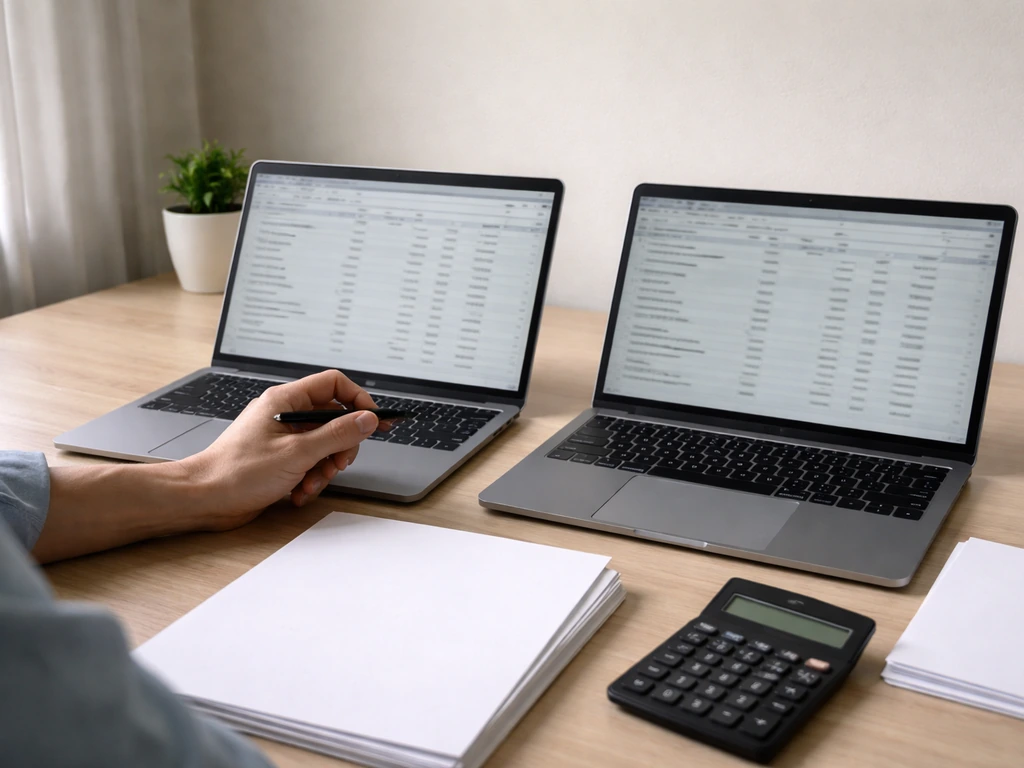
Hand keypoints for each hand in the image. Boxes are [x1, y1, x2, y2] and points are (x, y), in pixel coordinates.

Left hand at [181, 370, 379, 529]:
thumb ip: (337, 434)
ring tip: (311, 482)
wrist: (205, 498)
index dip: (358, 400)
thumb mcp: (297, 453)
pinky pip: (310, 462)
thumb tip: (368, 419)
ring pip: (324, 445)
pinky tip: (298, 491)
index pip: (334, 385)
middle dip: (341, 445)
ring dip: (325, 468)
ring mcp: (283, 437)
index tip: (373, 422)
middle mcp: (285, 414)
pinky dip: (310, 478)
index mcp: (286, 400)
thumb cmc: (237, 472)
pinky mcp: (280, 458)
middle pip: (334, 419)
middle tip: (338, 463)